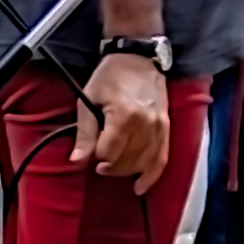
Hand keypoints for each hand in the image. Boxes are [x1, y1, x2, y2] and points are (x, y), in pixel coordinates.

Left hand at [75, 51, 172, 193]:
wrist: (137, 57)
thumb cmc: (110, 75)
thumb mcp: (89, 100)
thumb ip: (85, 134)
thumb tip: (77, 161)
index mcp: (123, 116)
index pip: (108, 153)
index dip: (96, 156)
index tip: (92, 151)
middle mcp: (144, 124)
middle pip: (126, 162)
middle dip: (110, 166)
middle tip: (100, 163)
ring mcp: (158, 126)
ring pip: (142, 164)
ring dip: (126, 171)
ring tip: (115, 167)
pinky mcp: (166, 128)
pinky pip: (162, 159)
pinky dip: (151, 175)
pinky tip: (141, 186)